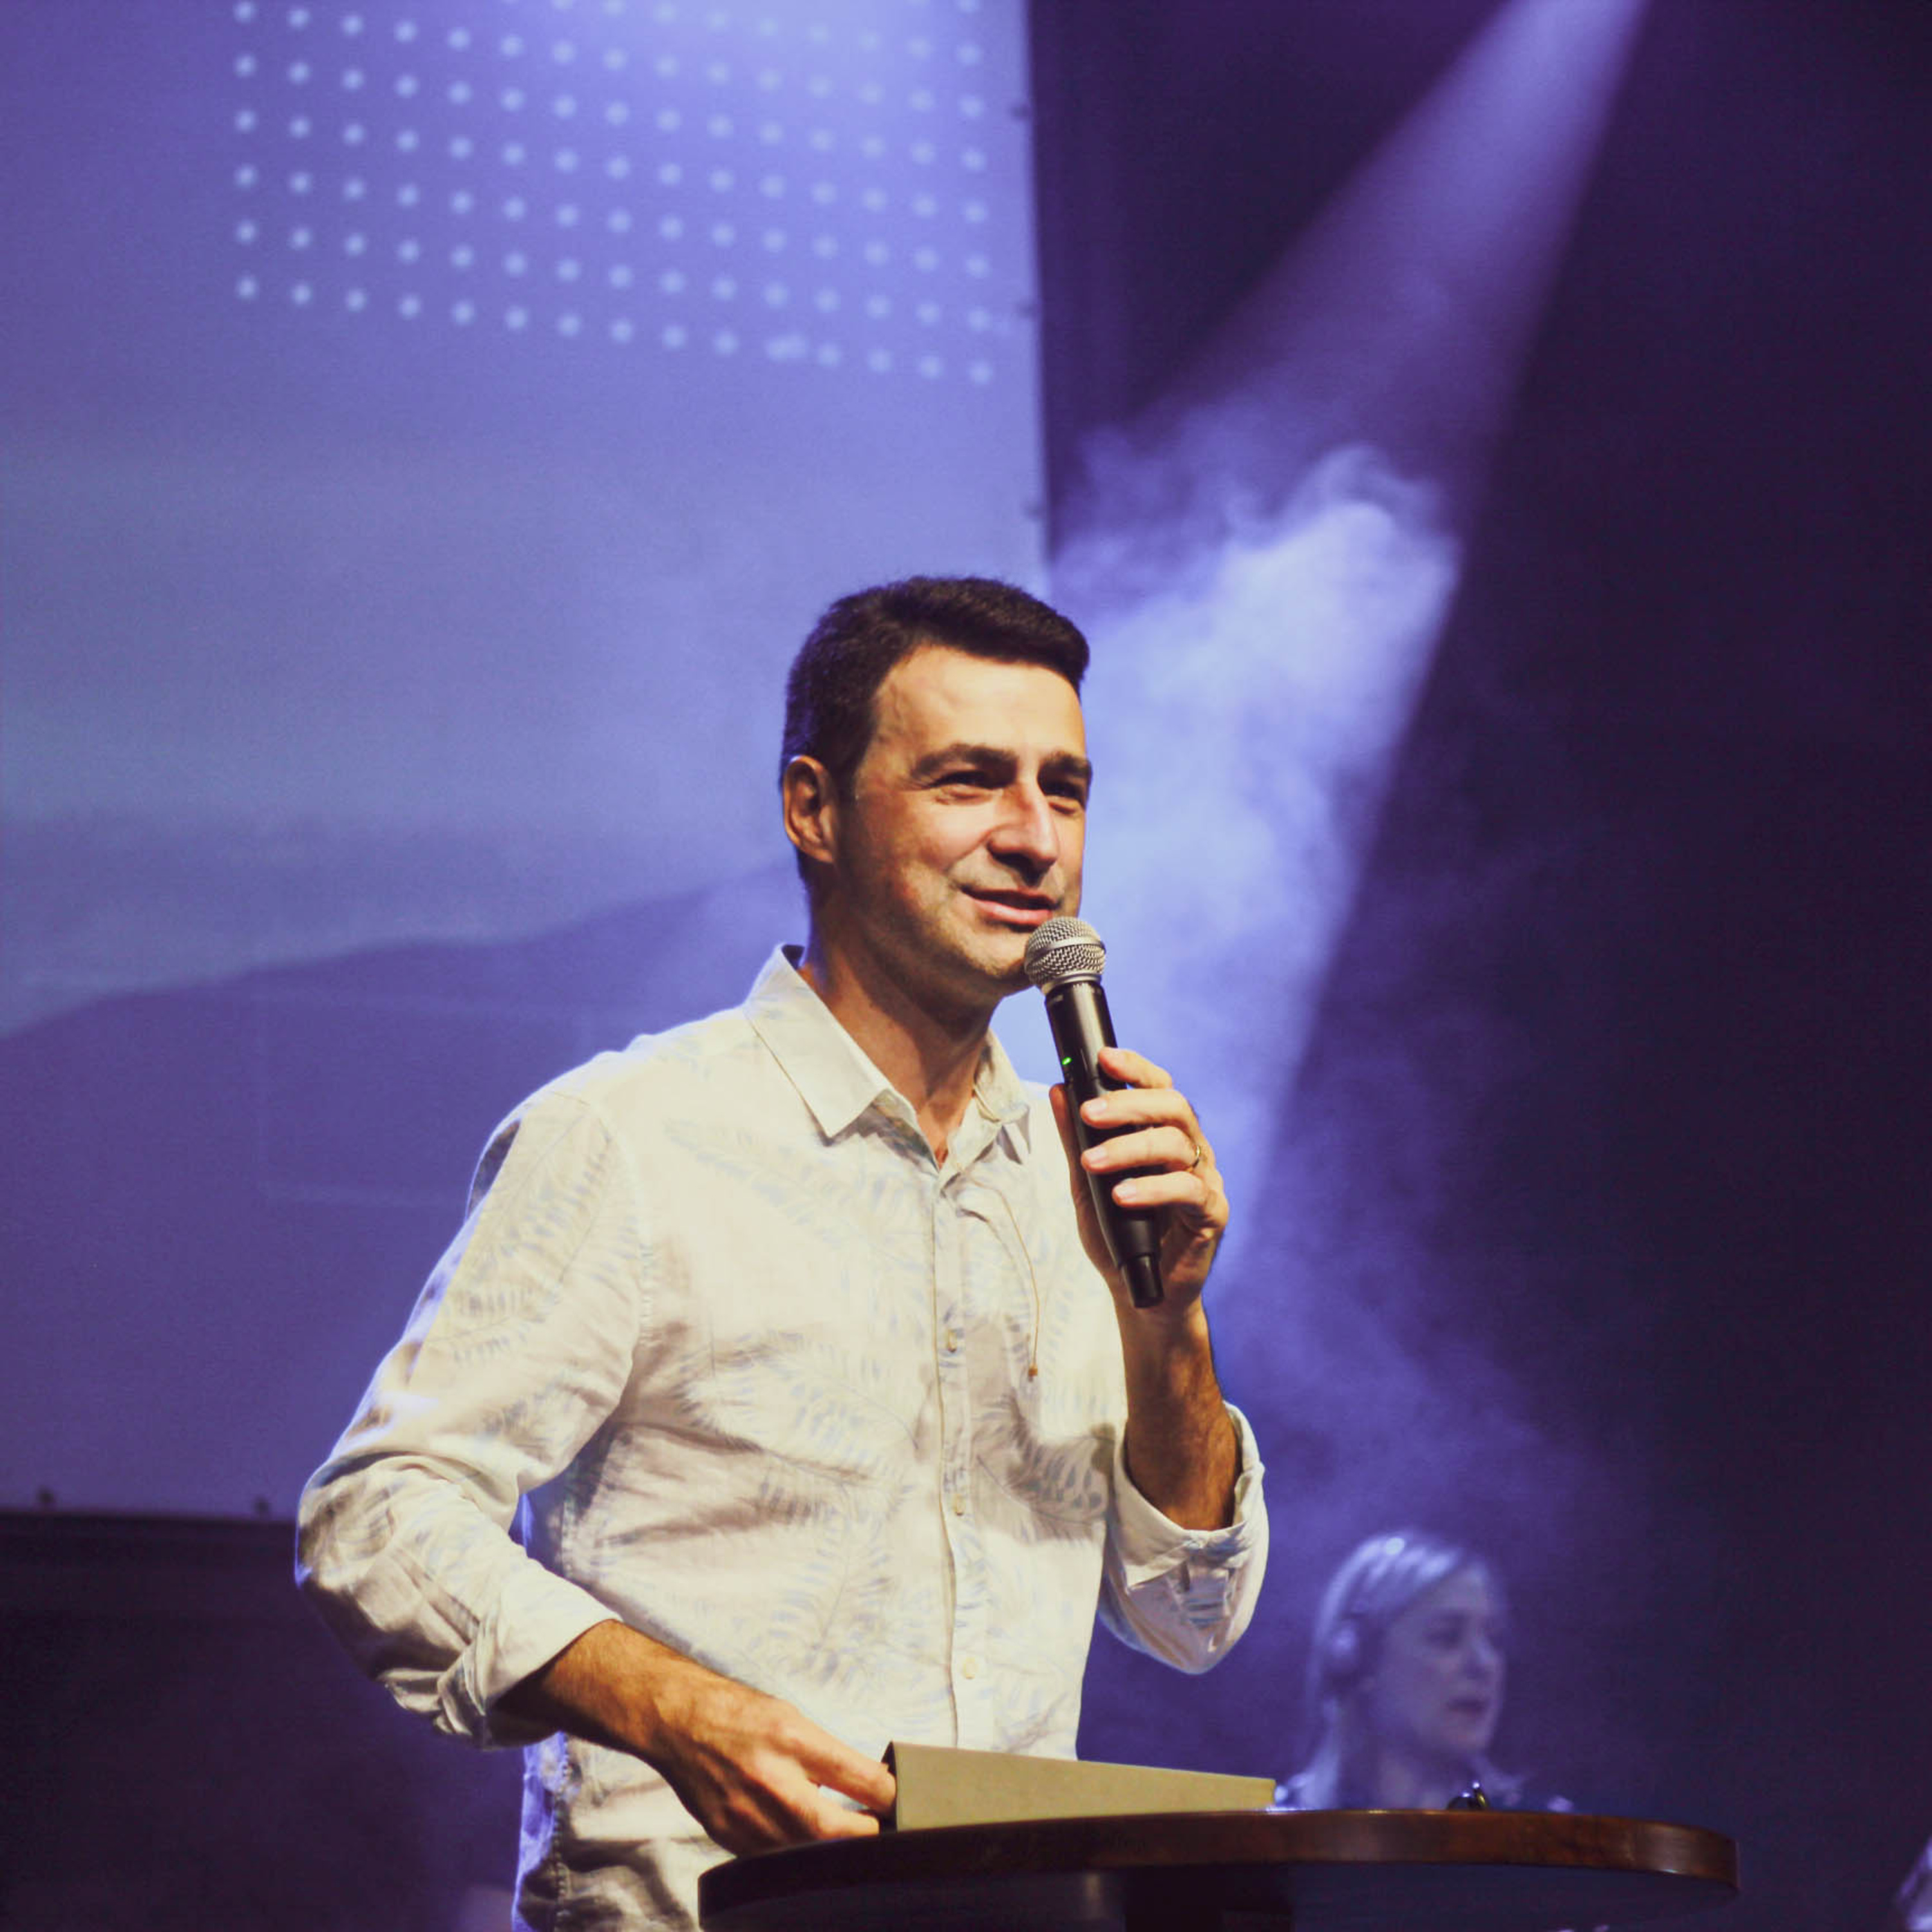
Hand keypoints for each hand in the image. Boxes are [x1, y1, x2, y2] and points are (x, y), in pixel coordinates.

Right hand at [501, 1622, 893, 1854]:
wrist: (679, 1723)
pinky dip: (798, 1856)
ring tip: (854, 1844)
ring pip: (807, 1854)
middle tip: (885, 1835)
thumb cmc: (742, 1714)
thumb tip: (873, 1790)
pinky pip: (775, 1859)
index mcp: (793, 1738)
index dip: (891, 1796)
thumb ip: (829, 1756)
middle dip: (868, 1837)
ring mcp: (747, 1814)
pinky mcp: (730, 1838)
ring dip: (835, 1852)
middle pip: (835, 1829)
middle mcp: (771, 1779)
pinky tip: (808, 1845)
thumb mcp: (793, 1718)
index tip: (904, 1804)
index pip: (860, 1777)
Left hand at [1049, 1044, 1228, 1309]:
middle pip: (1172, 1106)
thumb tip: (1059, 1091)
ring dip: (1129, 1148)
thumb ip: (1076, 1140)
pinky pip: (1188, 1190)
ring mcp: (1205, 1179)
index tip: (1104, 1058)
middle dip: (1128, 1105)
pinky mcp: (1212, 1212)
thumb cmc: (1119, 1234)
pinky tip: (1123, 1196)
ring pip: (1176, 1143)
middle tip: (1089, 1114)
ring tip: (1092, 1163)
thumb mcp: (1086, 1185)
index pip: (1158, 1087)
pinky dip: (1152, 1188)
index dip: (1136, 1068)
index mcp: (1165, 1134)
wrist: (1142, 1293)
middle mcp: (1191, 1149)